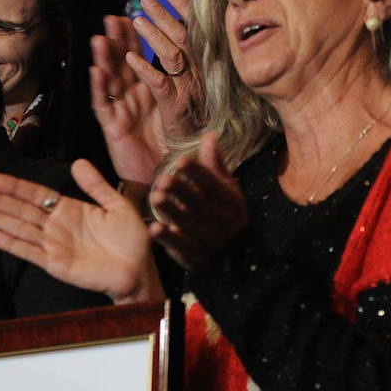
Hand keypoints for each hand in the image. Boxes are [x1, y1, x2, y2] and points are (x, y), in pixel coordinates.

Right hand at [0, 159, 161, 303]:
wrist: (139, 271)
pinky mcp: (55, 264)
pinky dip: (10, 244)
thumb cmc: (130, 240)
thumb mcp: (116, 205)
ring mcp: (53, 245)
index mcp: (68, 209)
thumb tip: (78, 162)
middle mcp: (55, 226)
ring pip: (19, 228)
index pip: (35, 195)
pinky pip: (29, 252)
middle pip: (20, 210)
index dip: (14, 187)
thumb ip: (96, 186)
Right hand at [91, 15, 168, 189]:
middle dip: (118, 41)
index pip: (143, 60)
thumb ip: (184, 94)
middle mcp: (133, 99)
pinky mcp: (113, 128)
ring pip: (110, 80)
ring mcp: (121, 111)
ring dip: (105, 59)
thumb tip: (196, 68)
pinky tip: (96, 72)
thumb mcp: (183, 117)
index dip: (139, 38)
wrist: (161, 182)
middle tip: (113, 18)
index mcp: (150, 93)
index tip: (136, 15)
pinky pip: (105, 105)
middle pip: (123, 64)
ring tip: (100, 39)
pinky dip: (100, 89)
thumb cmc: (171, 152)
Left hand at [131, 0, 205, 139]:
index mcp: (200, 72)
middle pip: (181, 40)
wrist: (195, 164)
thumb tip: (184, 41)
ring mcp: (186, 92)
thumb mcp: (191, 95)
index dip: (183, 13)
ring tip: (135, 19)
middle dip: (164, 17)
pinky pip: (159, 85)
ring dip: (153, 37)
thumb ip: (188, 69)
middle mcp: (197, 78)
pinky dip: (145, 70)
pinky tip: (130, 57)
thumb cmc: (191, 129)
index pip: (192, 36)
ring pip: (170, 57)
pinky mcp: (174, 109)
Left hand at [149, 132, 247, 271]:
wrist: (236, 256)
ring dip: (171, 210)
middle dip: (181, 190)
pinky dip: (168, 239)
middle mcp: (217, 218)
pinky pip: (180, 247)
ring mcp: (205, 237)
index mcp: (227, 200)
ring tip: (156, 197)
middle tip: (164, 178)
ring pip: (187, 222)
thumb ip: (214, 164)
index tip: (182, 160)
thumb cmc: (226, 215)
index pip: (212, 184)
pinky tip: (154, 229)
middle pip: (197, 202)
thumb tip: (208, 134)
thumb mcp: (226, 189)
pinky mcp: (192, 254)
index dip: (198, 172)